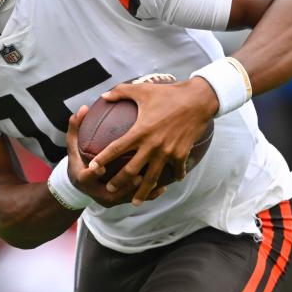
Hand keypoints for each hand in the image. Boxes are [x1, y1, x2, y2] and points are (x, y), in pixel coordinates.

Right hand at [66, 105, 166, 207]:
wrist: (77, 185)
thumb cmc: (78, 161)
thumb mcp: (73, 145)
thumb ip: (76, 126)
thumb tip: (83, 107)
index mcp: (83, 177)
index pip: (88, 175)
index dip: (96, 170)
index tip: (103, 165)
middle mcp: (96, 192)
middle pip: (113, 191)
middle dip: (126, 184)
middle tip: (139, 174)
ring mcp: (108, 200)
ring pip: (127, 197)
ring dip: (143, 190)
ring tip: (159, 181)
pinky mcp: (117, 203)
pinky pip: (134, 198)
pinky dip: (149, 195)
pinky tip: (163, 187)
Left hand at [89, 78, 217, 205]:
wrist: (198, 100)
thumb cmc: (169, 94)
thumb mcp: (143, 90)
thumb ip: (121, 92)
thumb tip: (104, 95)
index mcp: (140, 131)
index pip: (116, 148)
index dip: (103, 158)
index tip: (93, 166)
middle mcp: (152, 145)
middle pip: (131, 169)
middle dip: (119, 182)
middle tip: (109, 190)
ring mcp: (168, 152)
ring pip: (152, 178)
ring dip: (142, 191)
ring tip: (134, 201)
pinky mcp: (181, 154)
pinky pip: (176, 170)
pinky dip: (173, 177)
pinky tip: (169, 184)